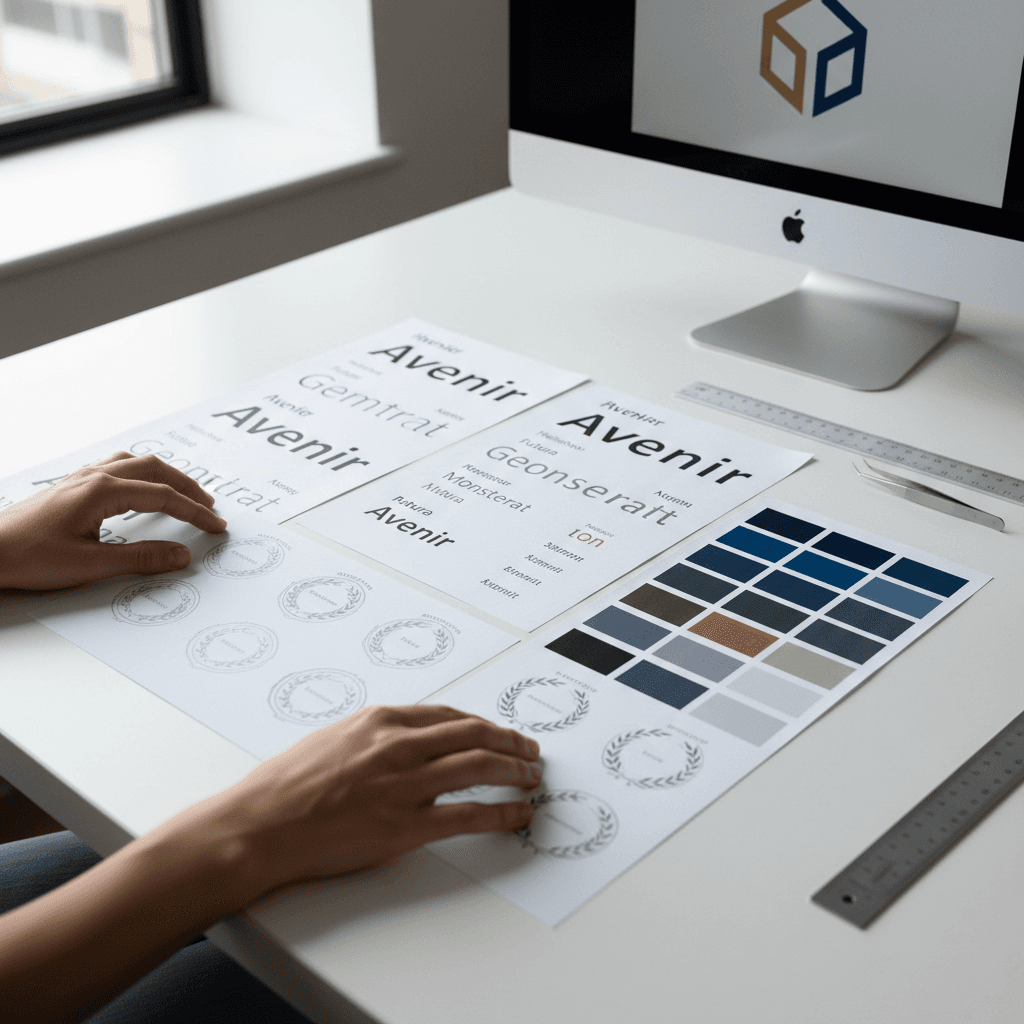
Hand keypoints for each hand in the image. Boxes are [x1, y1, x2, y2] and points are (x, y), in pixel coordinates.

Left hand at [0, 452, 226, 589]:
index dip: (194, 512)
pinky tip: (141, 488)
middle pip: (154, 469)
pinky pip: (117, 468)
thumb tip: (181, 555)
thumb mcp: (91, 565)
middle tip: (210, 507)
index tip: (216, 525)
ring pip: (135, 463)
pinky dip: (142, 474)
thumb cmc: (28, 556)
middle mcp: (93, 477)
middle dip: (187, 487)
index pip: (162, 496)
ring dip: (165, 476)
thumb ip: (141, 560)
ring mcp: (81, 478)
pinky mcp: (72, 487)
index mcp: (102, 491)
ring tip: (184, 493)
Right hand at [0, 706, 540, 1021]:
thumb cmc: (286, 785)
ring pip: (479, 767)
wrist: (260, 824)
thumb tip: (406, 740)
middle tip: (529, 749)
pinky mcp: (406, 825)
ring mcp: (405, 785)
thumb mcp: (332, 739)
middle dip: (509, 741)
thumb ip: (374, 736)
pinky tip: (518, 813)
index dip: (481, 723)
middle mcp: (398, 745)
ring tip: (532, 776)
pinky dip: (502, 812)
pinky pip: (468, 815)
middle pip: (472, 735)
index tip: (497, 730)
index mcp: (380, 721)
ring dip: (515, 770)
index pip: (447, 715)